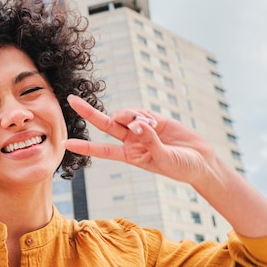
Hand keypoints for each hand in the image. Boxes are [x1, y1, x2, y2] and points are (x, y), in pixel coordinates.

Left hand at [64, 94, 217, 186]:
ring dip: (130, 115)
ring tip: (147, 125)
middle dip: (88, 112)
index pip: (101, 150)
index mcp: (128, 155)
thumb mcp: (163, 158)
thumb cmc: (181, 167)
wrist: (200, 161)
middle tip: (71, 99)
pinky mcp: (153, 118)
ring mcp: (141, 128)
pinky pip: (139, 111)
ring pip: (124, 115)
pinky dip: (142, 114)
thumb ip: (149, 141)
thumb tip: (137, 124)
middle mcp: (131, 141)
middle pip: (105, 124)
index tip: (65, 143)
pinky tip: (152, 122)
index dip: (84, 146)